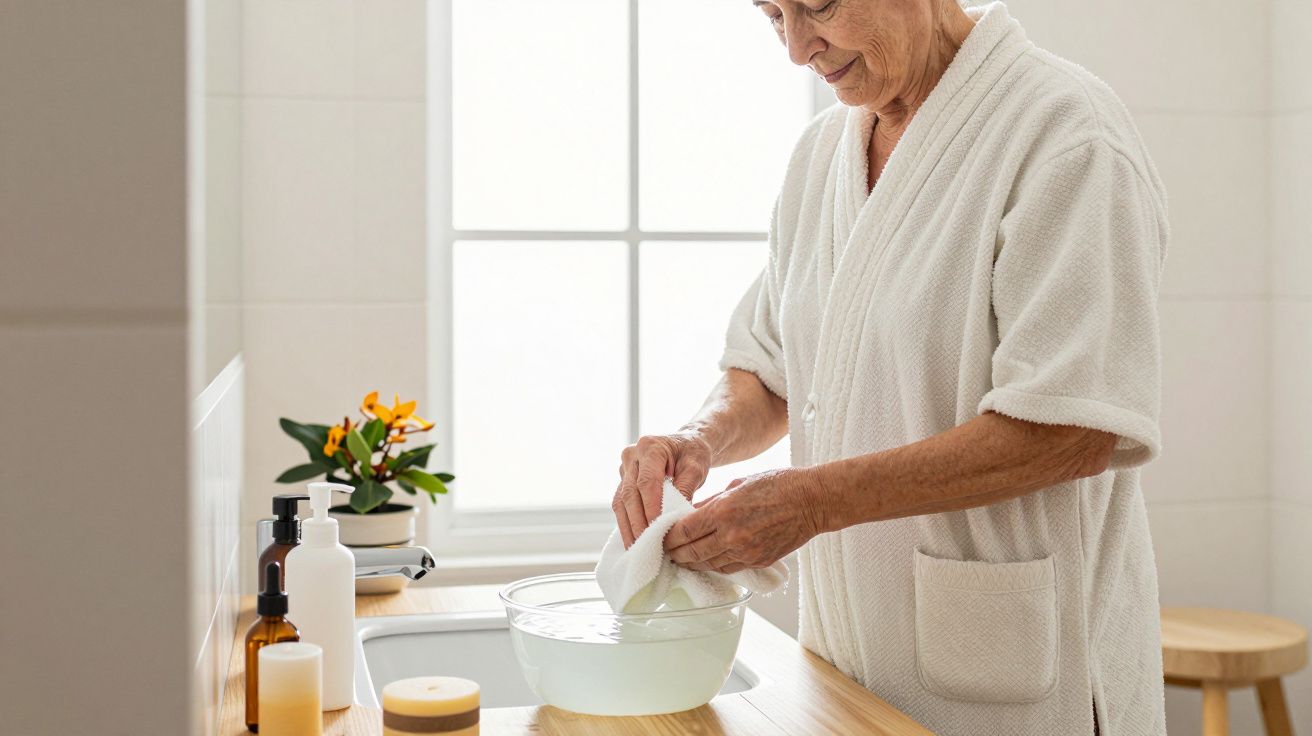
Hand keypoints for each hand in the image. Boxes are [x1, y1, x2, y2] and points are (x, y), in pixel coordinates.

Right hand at [613, 432, 712, 548]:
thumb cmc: (693, 454)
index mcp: (650, 446)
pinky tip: (633, 540)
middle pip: (630, 494)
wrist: (686, 443)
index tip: (657, 529)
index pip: (647, 482)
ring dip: (628, 526)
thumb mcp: (696, 468)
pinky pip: (621, 503)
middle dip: (637, 522)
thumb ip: (686, 488)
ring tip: (636, 548)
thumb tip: (675, 517)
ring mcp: (624, 467)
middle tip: (646, 545)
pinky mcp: (623, 480)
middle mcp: (631, 455)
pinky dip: (626, 522)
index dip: (650, 508)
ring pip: (620, 501)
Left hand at [664, 468, 826, 573]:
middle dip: (674, 553)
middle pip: (691, 553)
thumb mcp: (737, 484)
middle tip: (665, 551)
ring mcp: (746, 552)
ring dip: (692, 562)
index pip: (683, 532)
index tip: (660, 536)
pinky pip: (727, 568)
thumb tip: (690, 514)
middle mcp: (732, 536)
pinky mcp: (758, 561)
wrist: (812, 501)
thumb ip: (712, 502)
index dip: (667, 537)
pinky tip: (706, 560)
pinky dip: (713, 565)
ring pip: (708, 564)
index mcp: (723, 511)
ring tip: (681, 558)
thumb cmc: (777, 484)